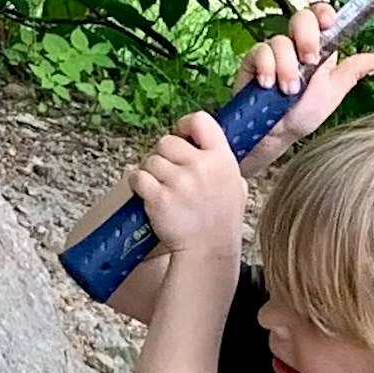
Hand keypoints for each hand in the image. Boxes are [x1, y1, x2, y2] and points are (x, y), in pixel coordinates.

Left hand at [130, 114, 246, 259]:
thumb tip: (208, 145)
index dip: (185, 126)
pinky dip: (138, 184)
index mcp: (222, 159)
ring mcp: (179, 182)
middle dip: (163, 156)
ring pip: (150, 160)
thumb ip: (223, 164)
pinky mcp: (159, 198)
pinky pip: (137, 177)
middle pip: (167, 141)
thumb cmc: (220, 222)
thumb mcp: (236, 187)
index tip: (181, 137)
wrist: (207, 251)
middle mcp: (201, 166)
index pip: (201, 121)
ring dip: (150, 173)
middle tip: (168, 174)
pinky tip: (148, 195)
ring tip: (162, 189)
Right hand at [233, 2, 373, 175]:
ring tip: (288, 91)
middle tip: (308, 62)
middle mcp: (295, 46)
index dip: (323, 12)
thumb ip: (353, 72)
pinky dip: (267, 68)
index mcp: (318, 50)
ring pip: (281, 40)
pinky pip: (261, 51)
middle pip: (301, 17)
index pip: (321, 16)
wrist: (275, 136)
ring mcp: (274, 52)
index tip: (328, 23)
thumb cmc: (303, 115)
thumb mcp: (333, 94)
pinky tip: (268, 85)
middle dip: (307, 38)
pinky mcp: (253, 61)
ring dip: (287, 67)